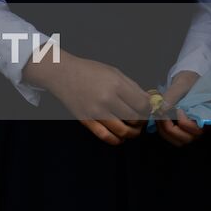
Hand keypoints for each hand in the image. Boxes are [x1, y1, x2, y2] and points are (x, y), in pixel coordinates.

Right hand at [25, 52, 149, 144]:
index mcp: (116, 85)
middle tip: (140, 119)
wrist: (61, 73)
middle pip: (135, 119)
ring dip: (132, 133)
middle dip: (141, 121)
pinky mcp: (86, 120)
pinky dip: (116, 140)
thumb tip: (149, 102)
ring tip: (132, 129)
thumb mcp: (113, 72)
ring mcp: (95, 111)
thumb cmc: (88, 71)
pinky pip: (106, 137)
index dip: (149, 109)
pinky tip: (119, 137)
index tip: (147, 109)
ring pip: (123, 131)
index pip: (142, 105)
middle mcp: (107, 99)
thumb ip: (133, 87)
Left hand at [155, 70, 205, 145]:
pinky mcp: (180, 129)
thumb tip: (161, 108)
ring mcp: (190, 130)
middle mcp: (200, 126)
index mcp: (206, 116)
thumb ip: (172, 95)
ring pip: (178, 141)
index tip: (178, 109)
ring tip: (160, 115)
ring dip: (165, 130)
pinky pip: (171, 137)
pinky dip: (162, 130)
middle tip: (163, 114)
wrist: (186, 79)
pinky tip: (159, 118)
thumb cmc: (188, 80)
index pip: (198, 129)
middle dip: (171, 128)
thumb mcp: (181, 83)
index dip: (185, 123)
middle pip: (187, 138)